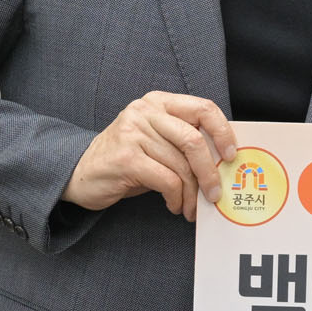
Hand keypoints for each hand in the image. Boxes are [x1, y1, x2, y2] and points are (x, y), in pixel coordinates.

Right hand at [60, 92, 235, 219]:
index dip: (223, 132)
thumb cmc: (127, 160)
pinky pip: (166, 180)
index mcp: (159, 102)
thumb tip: (223, 162)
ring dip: (191, 194)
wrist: (79, 173)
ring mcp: (133, 133)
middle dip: (210, 172)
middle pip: (194, 140)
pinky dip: (176, 198)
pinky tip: (174, 205)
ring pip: (181, 165)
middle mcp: (146, 111)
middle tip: (215, 194)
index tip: (231, 156)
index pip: (203, 108)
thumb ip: (184, 142)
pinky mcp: (126, 158)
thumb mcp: (156, 141)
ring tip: (191, 208)